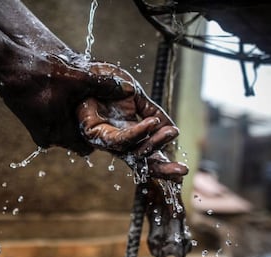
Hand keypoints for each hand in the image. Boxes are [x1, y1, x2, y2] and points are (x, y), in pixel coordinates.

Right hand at [0, 55, 133, 155]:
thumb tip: (128, 89)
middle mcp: (48, 139)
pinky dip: (60, 116)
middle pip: (75, 140)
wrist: (6, 68)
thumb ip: (104, 85)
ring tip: (79, 102)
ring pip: (64, 132)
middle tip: (95, 111)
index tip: (104, 123)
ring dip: (72, 121)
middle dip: (85, 128)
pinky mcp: (31, 123)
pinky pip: (52, 125)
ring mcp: (38, 132)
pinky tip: (63, 98)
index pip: (87, 147)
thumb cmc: (40, 75)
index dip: (97, 136)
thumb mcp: (77, 79)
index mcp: (60, 134)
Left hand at [76, 63, 187, 180]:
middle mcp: (119, 140)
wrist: (86, 71)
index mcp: (130, 132)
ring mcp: (106, 139)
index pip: (150, 152)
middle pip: (142, 161)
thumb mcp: (137, 96)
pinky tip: (152, 123)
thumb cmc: (107, 84)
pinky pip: (119, 139)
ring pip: (132, 151)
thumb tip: (173, 129)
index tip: (183, 171)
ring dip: (154, 143)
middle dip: (162, 168)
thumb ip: (153, 112)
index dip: (165, 163)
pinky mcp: (95, 134)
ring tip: (171, 132)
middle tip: (183, 171)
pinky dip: (137, 132)